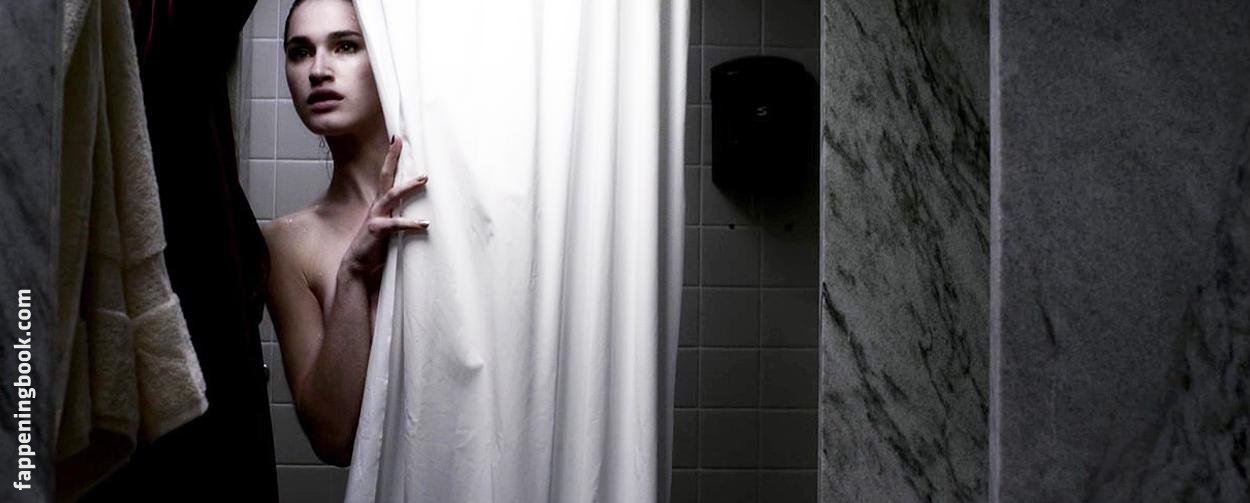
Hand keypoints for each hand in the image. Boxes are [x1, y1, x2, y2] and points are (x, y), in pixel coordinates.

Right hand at [341, 135, 428, 287]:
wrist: (358, 268)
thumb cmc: (376, 248)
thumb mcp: (389, 227)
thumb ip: (399, 215)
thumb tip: (420, 208)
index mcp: (380, 205)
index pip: (386, 176)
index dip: (391, 158)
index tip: (396, 139)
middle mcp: (377, 207)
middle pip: (385, 177)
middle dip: (392, 158)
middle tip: (401, 142)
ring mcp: (375, 217)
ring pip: (392, 196)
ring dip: (408, 187)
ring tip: (424, 179)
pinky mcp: (377, 231)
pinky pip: (396, 225)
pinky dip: (411, 223)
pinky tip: (425, 224)